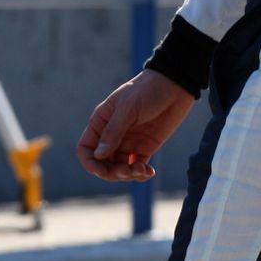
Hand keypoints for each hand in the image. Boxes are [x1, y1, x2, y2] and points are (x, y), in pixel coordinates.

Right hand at [76, 70, 195, 182]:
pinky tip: (149, 171)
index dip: (90, 163)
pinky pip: (137, 167)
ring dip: (128, 175)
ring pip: (119, 168)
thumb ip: (113, 132)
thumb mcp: (128, 108)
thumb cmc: (147, 90)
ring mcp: (128, 142)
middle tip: (128, 171)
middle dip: (112, 172)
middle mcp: (112, 135)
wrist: (175, 85)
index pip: (86, 148)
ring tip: (142, 170)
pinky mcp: (145, 147)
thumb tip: (98, 155)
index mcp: (101, 123)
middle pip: (102, 163)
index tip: (102, 170)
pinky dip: (141, 173)